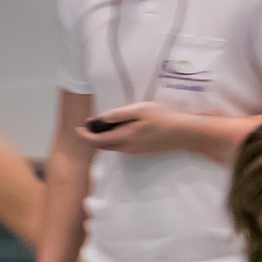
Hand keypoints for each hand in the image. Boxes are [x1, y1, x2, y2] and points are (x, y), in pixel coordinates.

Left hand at [76, 102, 192, 155]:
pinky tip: (117, 131)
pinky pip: (122, 148)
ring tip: (100, 127)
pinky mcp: (142, 151)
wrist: (184, 134)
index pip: (98, 141)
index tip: (78, 129)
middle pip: (103, 147)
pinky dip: (113, 141)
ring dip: (103, 140)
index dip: (86, 135)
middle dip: (92, 139)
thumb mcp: (140, 110)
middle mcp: (127, 148)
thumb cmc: (163, 118)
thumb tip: (100, 118)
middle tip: (87, 127)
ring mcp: (135, 152)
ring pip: (113, 148)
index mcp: (124, 138)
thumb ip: (119, 115)